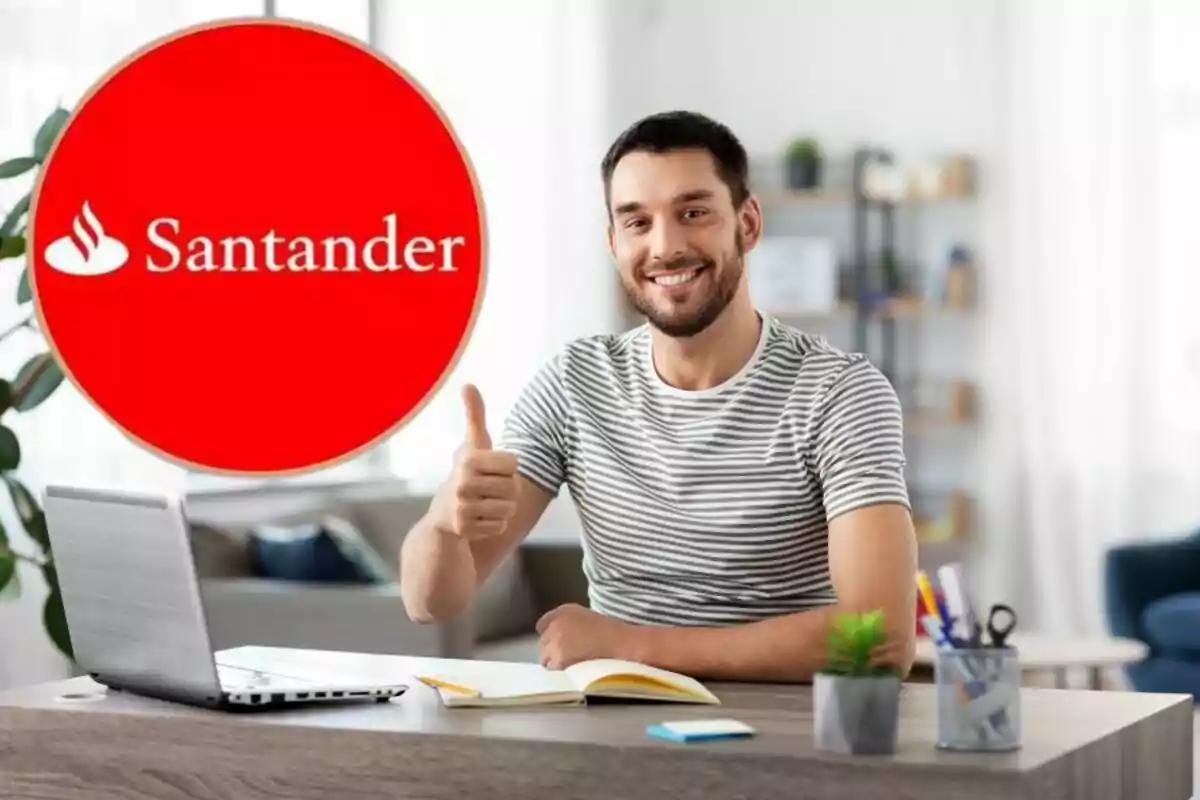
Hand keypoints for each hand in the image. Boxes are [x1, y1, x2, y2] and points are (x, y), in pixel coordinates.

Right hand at [433, 384, 518, 540]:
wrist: (443, 515)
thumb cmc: (467, 473)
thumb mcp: (472, 443)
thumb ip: (475, 415)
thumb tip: (468, 384)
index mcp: (468, 460)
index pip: (513, 464)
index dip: (507, 468)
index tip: (490, 469)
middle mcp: (462, 483)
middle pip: (513, 488)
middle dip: (506, 490)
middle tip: (487, 490)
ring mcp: (461, 508)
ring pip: (509, 509)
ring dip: (502, 508)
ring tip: (484, 504)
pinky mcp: (464, 530)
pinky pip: (499, 527)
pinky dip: (494, 525)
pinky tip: (479, 520)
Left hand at [536, 603, 640, 668]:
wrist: (625, 647)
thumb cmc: (615, 636)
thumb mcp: (590, 620)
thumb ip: (571, 627)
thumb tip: (561, 643)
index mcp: (565, 611)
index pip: (543, 625)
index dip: (551, 637)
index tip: (559, 646)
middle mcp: (556, 623)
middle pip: (543, 644)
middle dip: (552, 653)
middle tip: (571, 660)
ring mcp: (555, 641)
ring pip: (546, 660)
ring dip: (556, 665)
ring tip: (576, 668)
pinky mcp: (558, 659)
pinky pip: (553, 672)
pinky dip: (561, 675)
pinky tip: (576, 674)